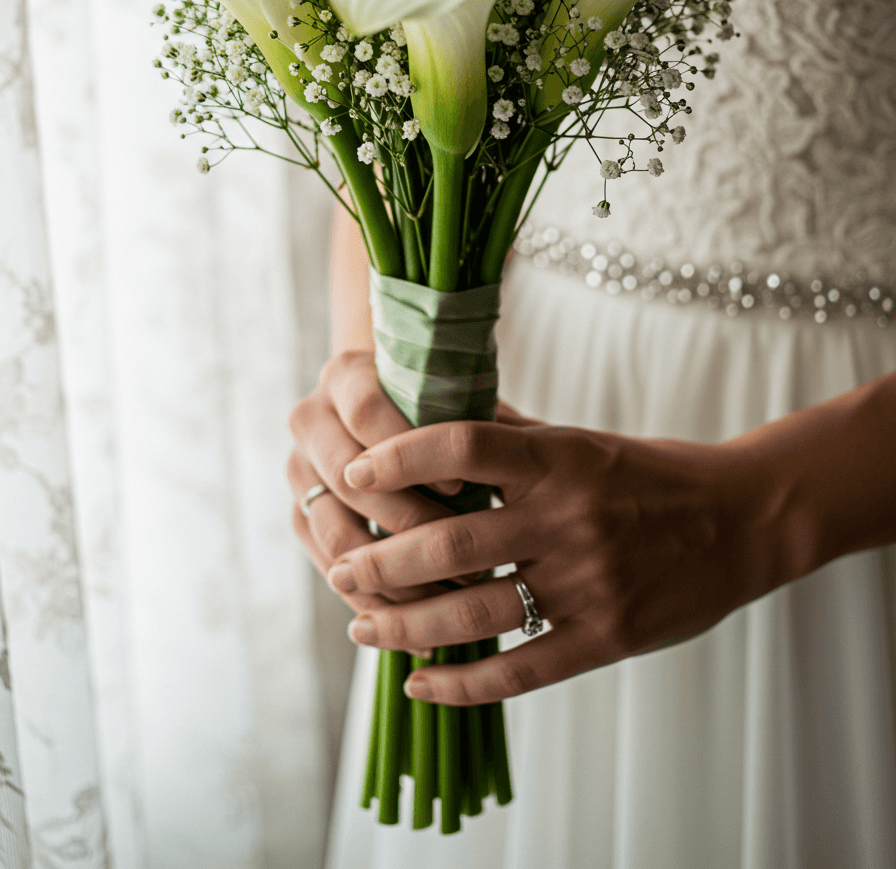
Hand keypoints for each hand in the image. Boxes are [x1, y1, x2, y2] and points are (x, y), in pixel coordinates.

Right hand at [287, 350, 461, 627]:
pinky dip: (379, 605)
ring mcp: (299, 473)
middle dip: (411, 527)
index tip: (461, 487)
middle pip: (350, 481)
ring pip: (337, 536)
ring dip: (396, 577)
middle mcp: (311, 420)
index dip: (411, 451)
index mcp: (347, 376)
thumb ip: (469, 410)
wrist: (392, 413)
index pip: (367, 411)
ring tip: (452, 602)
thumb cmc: (442, 404)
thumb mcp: (456, 398)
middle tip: (470, 561)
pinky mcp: (300, 521)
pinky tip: (424, 632)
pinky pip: (332, 571)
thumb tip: (509, 439)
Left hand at [327, 417, 787, 704]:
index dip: (399, 457)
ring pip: (474, 612)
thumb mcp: (585, 440)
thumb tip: (436, 410)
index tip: (354, 474)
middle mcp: (569, 516)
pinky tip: (419, 685)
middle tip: (340, 569)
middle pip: (452, 541)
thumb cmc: (653, 474)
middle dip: (381, 561)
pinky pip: (520, 670)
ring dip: (404, 626)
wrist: (743, 521)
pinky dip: (461, 684)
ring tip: (361, 627)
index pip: (463, 444)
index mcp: (561, 458)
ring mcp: (589, 581)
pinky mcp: (608, 637)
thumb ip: (513, 433)